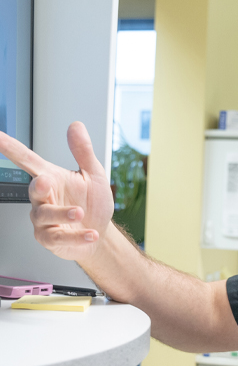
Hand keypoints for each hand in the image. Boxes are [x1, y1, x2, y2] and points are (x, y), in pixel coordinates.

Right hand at [0, 121, 113, 260]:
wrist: (100, 235)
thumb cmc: (94, 204)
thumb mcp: (94, 175)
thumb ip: (83, 152)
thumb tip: (76, 126)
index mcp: (52, 178)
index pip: (28, 160)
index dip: (11, 148)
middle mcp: (44, 198)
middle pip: (33, 190)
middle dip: (38, 186)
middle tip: (45, 182)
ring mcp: (44, 220)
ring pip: (45, 215)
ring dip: (62, 214)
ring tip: (79, 212)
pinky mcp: (50, 239)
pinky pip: (58, 237)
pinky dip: (76, 236)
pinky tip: (90, 234)